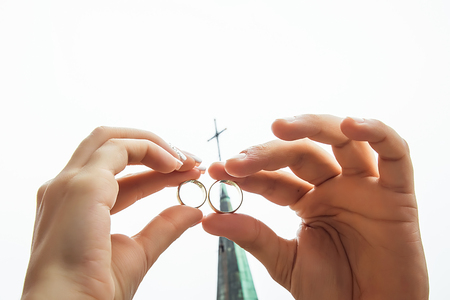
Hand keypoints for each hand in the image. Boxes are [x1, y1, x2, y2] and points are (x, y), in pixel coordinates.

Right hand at [22, 127, 202, 299]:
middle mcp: (67, 187)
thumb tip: (191, 211)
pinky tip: (174, 165)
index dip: (154, 170)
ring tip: (186, 161)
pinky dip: (150, 149)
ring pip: (112, 139)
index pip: (119, 175)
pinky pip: (120, 149)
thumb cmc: (91, 290)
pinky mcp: (82, 185)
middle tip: (188, 161)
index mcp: (75, 204)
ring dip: (153, 144)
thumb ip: (164, 227)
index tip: (185, 173)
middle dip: (152, 147)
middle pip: (110, 145)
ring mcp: (70, 183)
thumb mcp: (138, 252)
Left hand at [203, 115, 428, 298]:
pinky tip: (351, 125)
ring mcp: (366, 187)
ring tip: (280, 127)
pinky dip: (378, 132)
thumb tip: (208, 219)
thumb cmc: (332, 291)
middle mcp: (336, 187)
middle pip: (303, 152)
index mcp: (309, 201)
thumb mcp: (285, 261)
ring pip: (343, 141)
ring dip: (314, 126)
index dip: (248, 171)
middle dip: (269, 152)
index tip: (217, 170)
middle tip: (239, 159)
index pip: (275, 177)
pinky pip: (395, 154)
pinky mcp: (398, 194)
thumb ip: (253, 236)